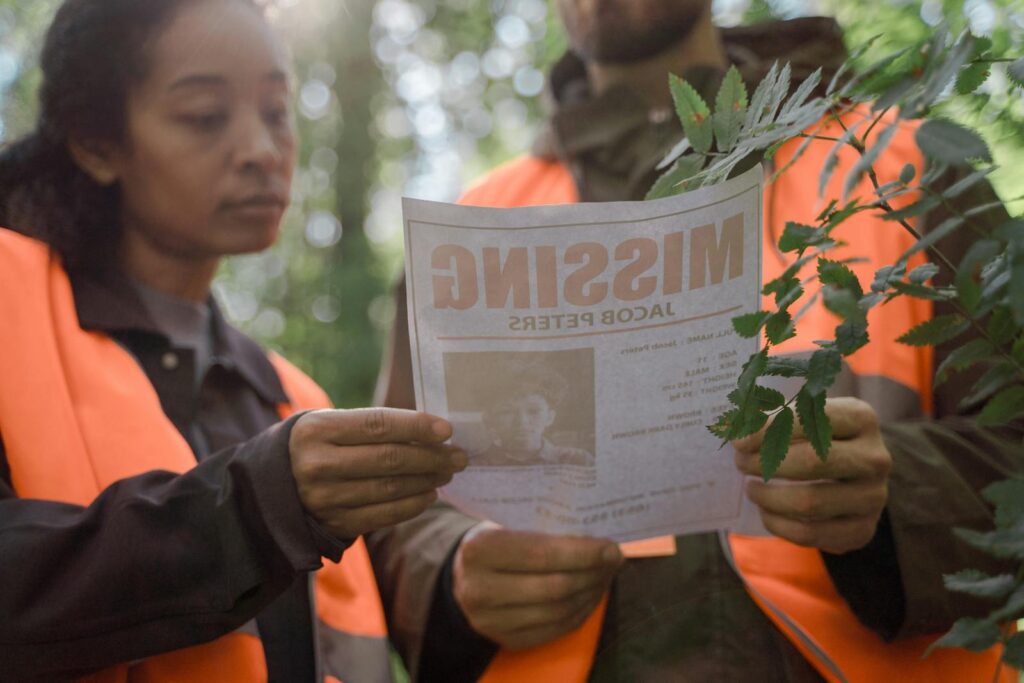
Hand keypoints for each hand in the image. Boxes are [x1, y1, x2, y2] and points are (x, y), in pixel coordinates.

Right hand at [289, 408, 465, 536]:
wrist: (268, 487)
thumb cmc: (314, 445)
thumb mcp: (328, 424)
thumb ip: (371, 425)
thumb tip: (429, 432)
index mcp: (317, 430)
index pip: (378, 425)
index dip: (417, 427)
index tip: (447, 430)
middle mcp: (318, 465)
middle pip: (389, 459)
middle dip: (432, 457)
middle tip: (458, 455)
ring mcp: (325, 499)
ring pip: (390, 489)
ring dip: (427, 480)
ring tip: (447, 471)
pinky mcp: (334, 524)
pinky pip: (383, 515)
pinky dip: (412, 505)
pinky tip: (428, 494)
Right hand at [453, 523, 622, 649]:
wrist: (461, 578)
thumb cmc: (493, 542)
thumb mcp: (506, 525)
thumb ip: (543, 530)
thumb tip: (598, 540)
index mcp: (480, 550)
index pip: (543, 554)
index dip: (583, 553)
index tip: (612, 548)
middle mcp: (480, 589)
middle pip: (555, 586)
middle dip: (593, 573)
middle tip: (615, 560)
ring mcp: (490, 621)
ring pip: (558, 612)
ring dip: (591, 593)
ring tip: (605, 575)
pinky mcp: (505, 640)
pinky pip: (555, 630)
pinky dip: (580, 613)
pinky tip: (590, 595)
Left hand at [732, 397, 890, 553]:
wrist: (853, 475)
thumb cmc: (815, 437)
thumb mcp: (800, 416)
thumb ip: (768, 415)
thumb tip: (733, 426)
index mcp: (861, 418)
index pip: (811, 419)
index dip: (768, 429)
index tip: (738, 440)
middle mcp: (875, 458)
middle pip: (811, 462)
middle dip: (766, 463)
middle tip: (741, 463)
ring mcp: (873, 497)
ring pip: (809, 503)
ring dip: (768, 497)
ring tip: (751, 488)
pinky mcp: (863, 530)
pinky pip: (810, 534)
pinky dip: (778, 524)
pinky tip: (765, 511)